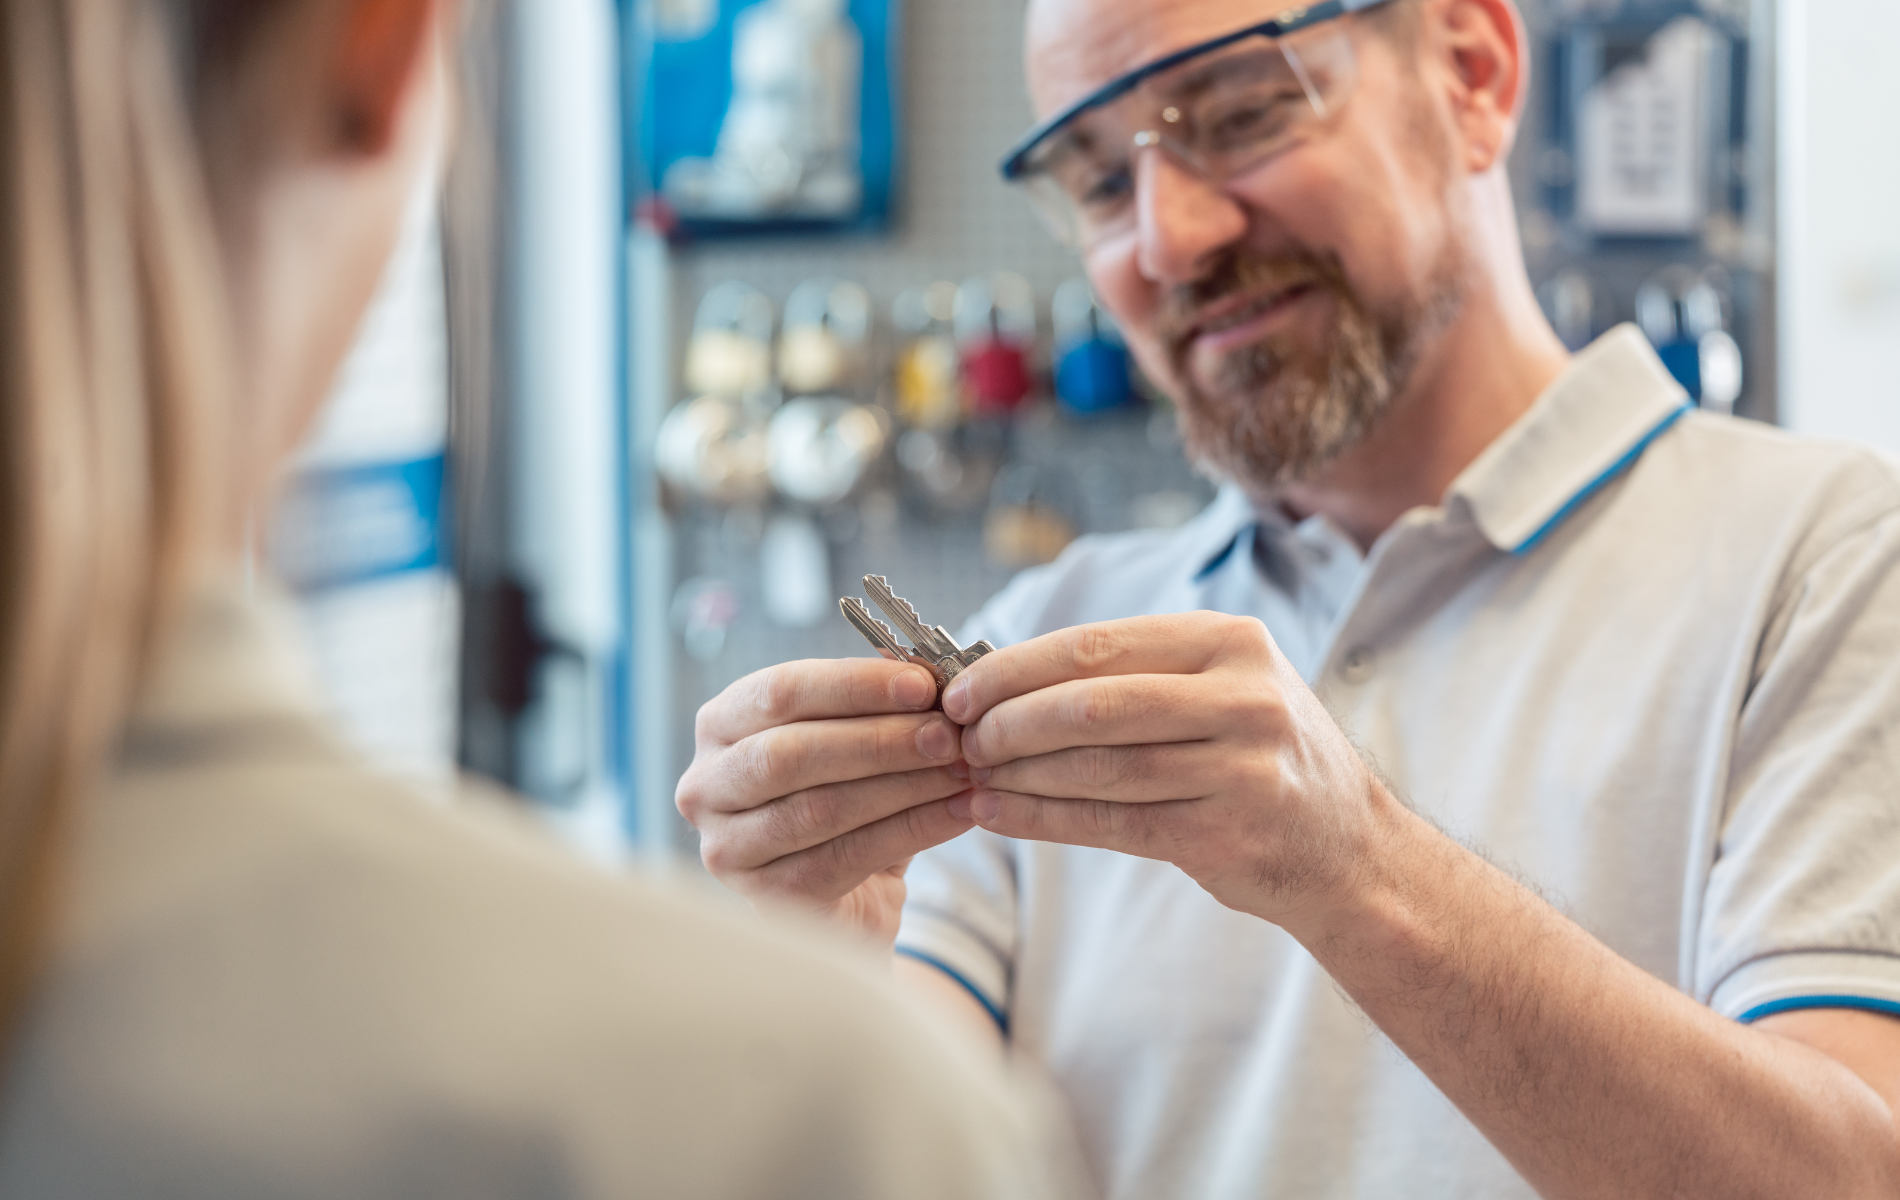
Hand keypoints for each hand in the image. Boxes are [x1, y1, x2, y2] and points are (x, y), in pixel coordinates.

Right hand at [677, 657, 975, 945]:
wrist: (847, 895)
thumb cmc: (846, 799)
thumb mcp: (852, 739)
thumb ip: (876, 703)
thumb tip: (922, 670)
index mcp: (721, 724)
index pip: (781, 691)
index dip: (855, 685)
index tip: (923, 685)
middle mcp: (708, 784)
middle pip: (791, 753)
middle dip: (879, 740)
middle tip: (947, 734)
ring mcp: (728, 846)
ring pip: (819, 808)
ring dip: (903, 785)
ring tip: (960, 770)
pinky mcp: (765, 896)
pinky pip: (846, 858)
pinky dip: (912, 830)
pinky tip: (957, 812)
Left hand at [942, 612, 1396, 931]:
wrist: (1349, 849)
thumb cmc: (1258, 758)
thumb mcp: (1221, 689)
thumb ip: (1133, 675)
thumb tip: (1002, 674)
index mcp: (1231, 643)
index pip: (1097, 645)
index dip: (1016, 667)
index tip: (959, 687)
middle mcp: (1244, 698)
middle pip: (1092, 705)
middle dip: (1009, 720)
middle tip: (956, 736)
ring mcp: (1241, 769)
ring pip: (1097, 767)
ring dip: (1018, 773)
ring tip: (967, 775)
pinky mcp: (1226, 835)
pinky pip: (1110, 823)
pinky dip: (1043, 818)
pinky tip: (997, 813)